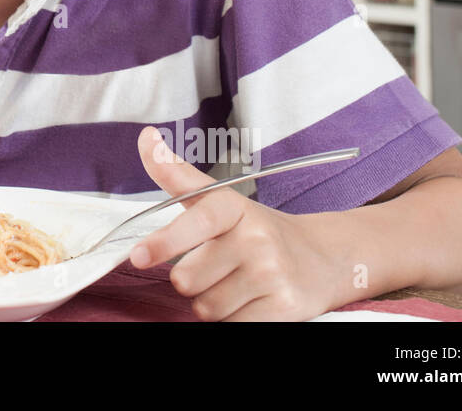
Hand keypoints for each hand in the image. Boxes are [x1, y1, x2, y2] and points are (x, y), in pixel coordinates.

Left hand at [126, 126, 339, 320]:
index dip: (165, 241)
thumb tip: (146, 136)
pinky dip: (232, 319)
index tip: (139, 255)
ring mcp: (272, 273)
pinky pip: (231, 325)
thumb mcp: (218, 200)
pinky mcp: (284, 307)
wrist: (322, 258)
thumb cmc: (257, 229)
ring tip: (234, 283)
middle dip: (190, 280)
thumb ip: (176, 174)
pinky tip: (249, 301)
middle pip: (188, 278)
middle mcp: (256, 238)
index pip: (197, 222)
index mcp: (234, 207)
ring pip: (206, 307)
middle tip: (214, 267)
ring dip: (211, 302)